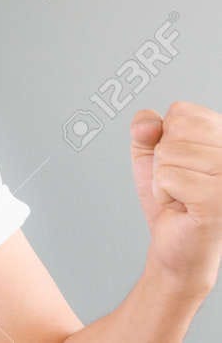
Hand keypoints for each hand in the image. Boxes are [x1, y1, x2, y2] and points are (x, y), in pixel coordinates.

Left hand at [131, 101, 221, 295]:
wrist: (177, 248)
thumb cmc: (172, 201)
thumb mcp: (150, 154)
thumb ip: (146, 127)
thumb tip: (148, 123)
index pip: (182, 111)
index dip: (167, 137)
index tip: (183, 164)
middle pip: (175, 129)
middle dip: (164, 158)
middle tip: (182, 183)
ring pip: (169, 152)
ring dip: (163, 178)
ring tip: (183, 196)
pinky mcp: (219, 199)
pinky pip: (168, 176)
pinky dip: (164, 193)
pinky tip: (183, 207)